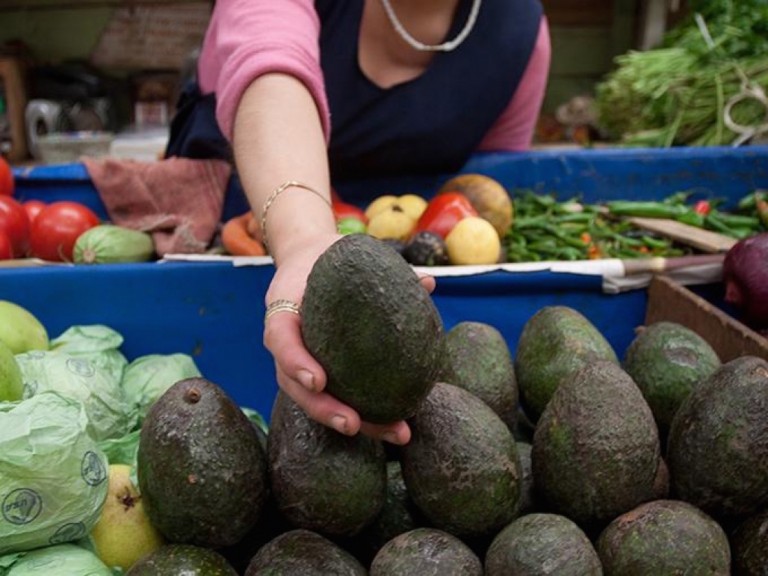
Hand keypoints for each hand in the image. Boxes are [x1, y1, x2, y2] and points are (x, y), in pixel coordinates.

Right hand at [263, 233, 434, 444]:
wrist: (306, 259)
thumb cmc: (328, 256)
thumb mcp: (344, 253)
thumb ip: (384, 267)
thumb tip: (428, 284)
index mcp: (283, 308)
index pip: (280, 338)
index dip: (295, 361)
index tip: (317, 381)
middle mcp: (285, 339)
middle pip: (292, 384)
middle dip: (323, 408)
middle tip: (353, 424)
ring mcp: (295, 359)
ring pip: (311, 399)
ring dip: (347, 421)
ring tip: (393, 433)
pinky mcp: (312, 370)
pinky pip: (330, 395)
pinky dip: (361, 413)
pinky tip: (397, 425)